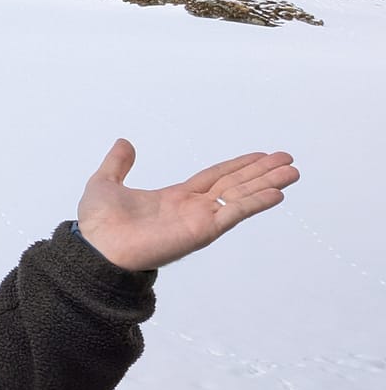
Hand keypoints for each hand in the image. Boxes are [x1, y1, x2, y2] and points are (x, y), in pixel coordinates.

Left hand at [75, 139, 298, 270]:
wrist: (96, 247)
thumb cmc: (98, 223)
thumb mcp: (106, 182)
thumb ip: (118, 164)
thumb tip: (125, 142)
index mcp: (175, 198)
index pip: (215, 177)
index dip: (237, 165)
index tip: (261, 155)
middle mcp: (192, 208)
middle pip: (235, 184)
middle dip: (262, 172)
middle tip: (288, 158)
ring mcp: (199, 220)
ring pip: (240, 196)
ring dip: (267, 184)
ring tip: (293, 171)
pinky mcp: (201, 231)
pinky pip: (233, 213)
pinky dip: (255, 203)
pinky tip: (276, 194)